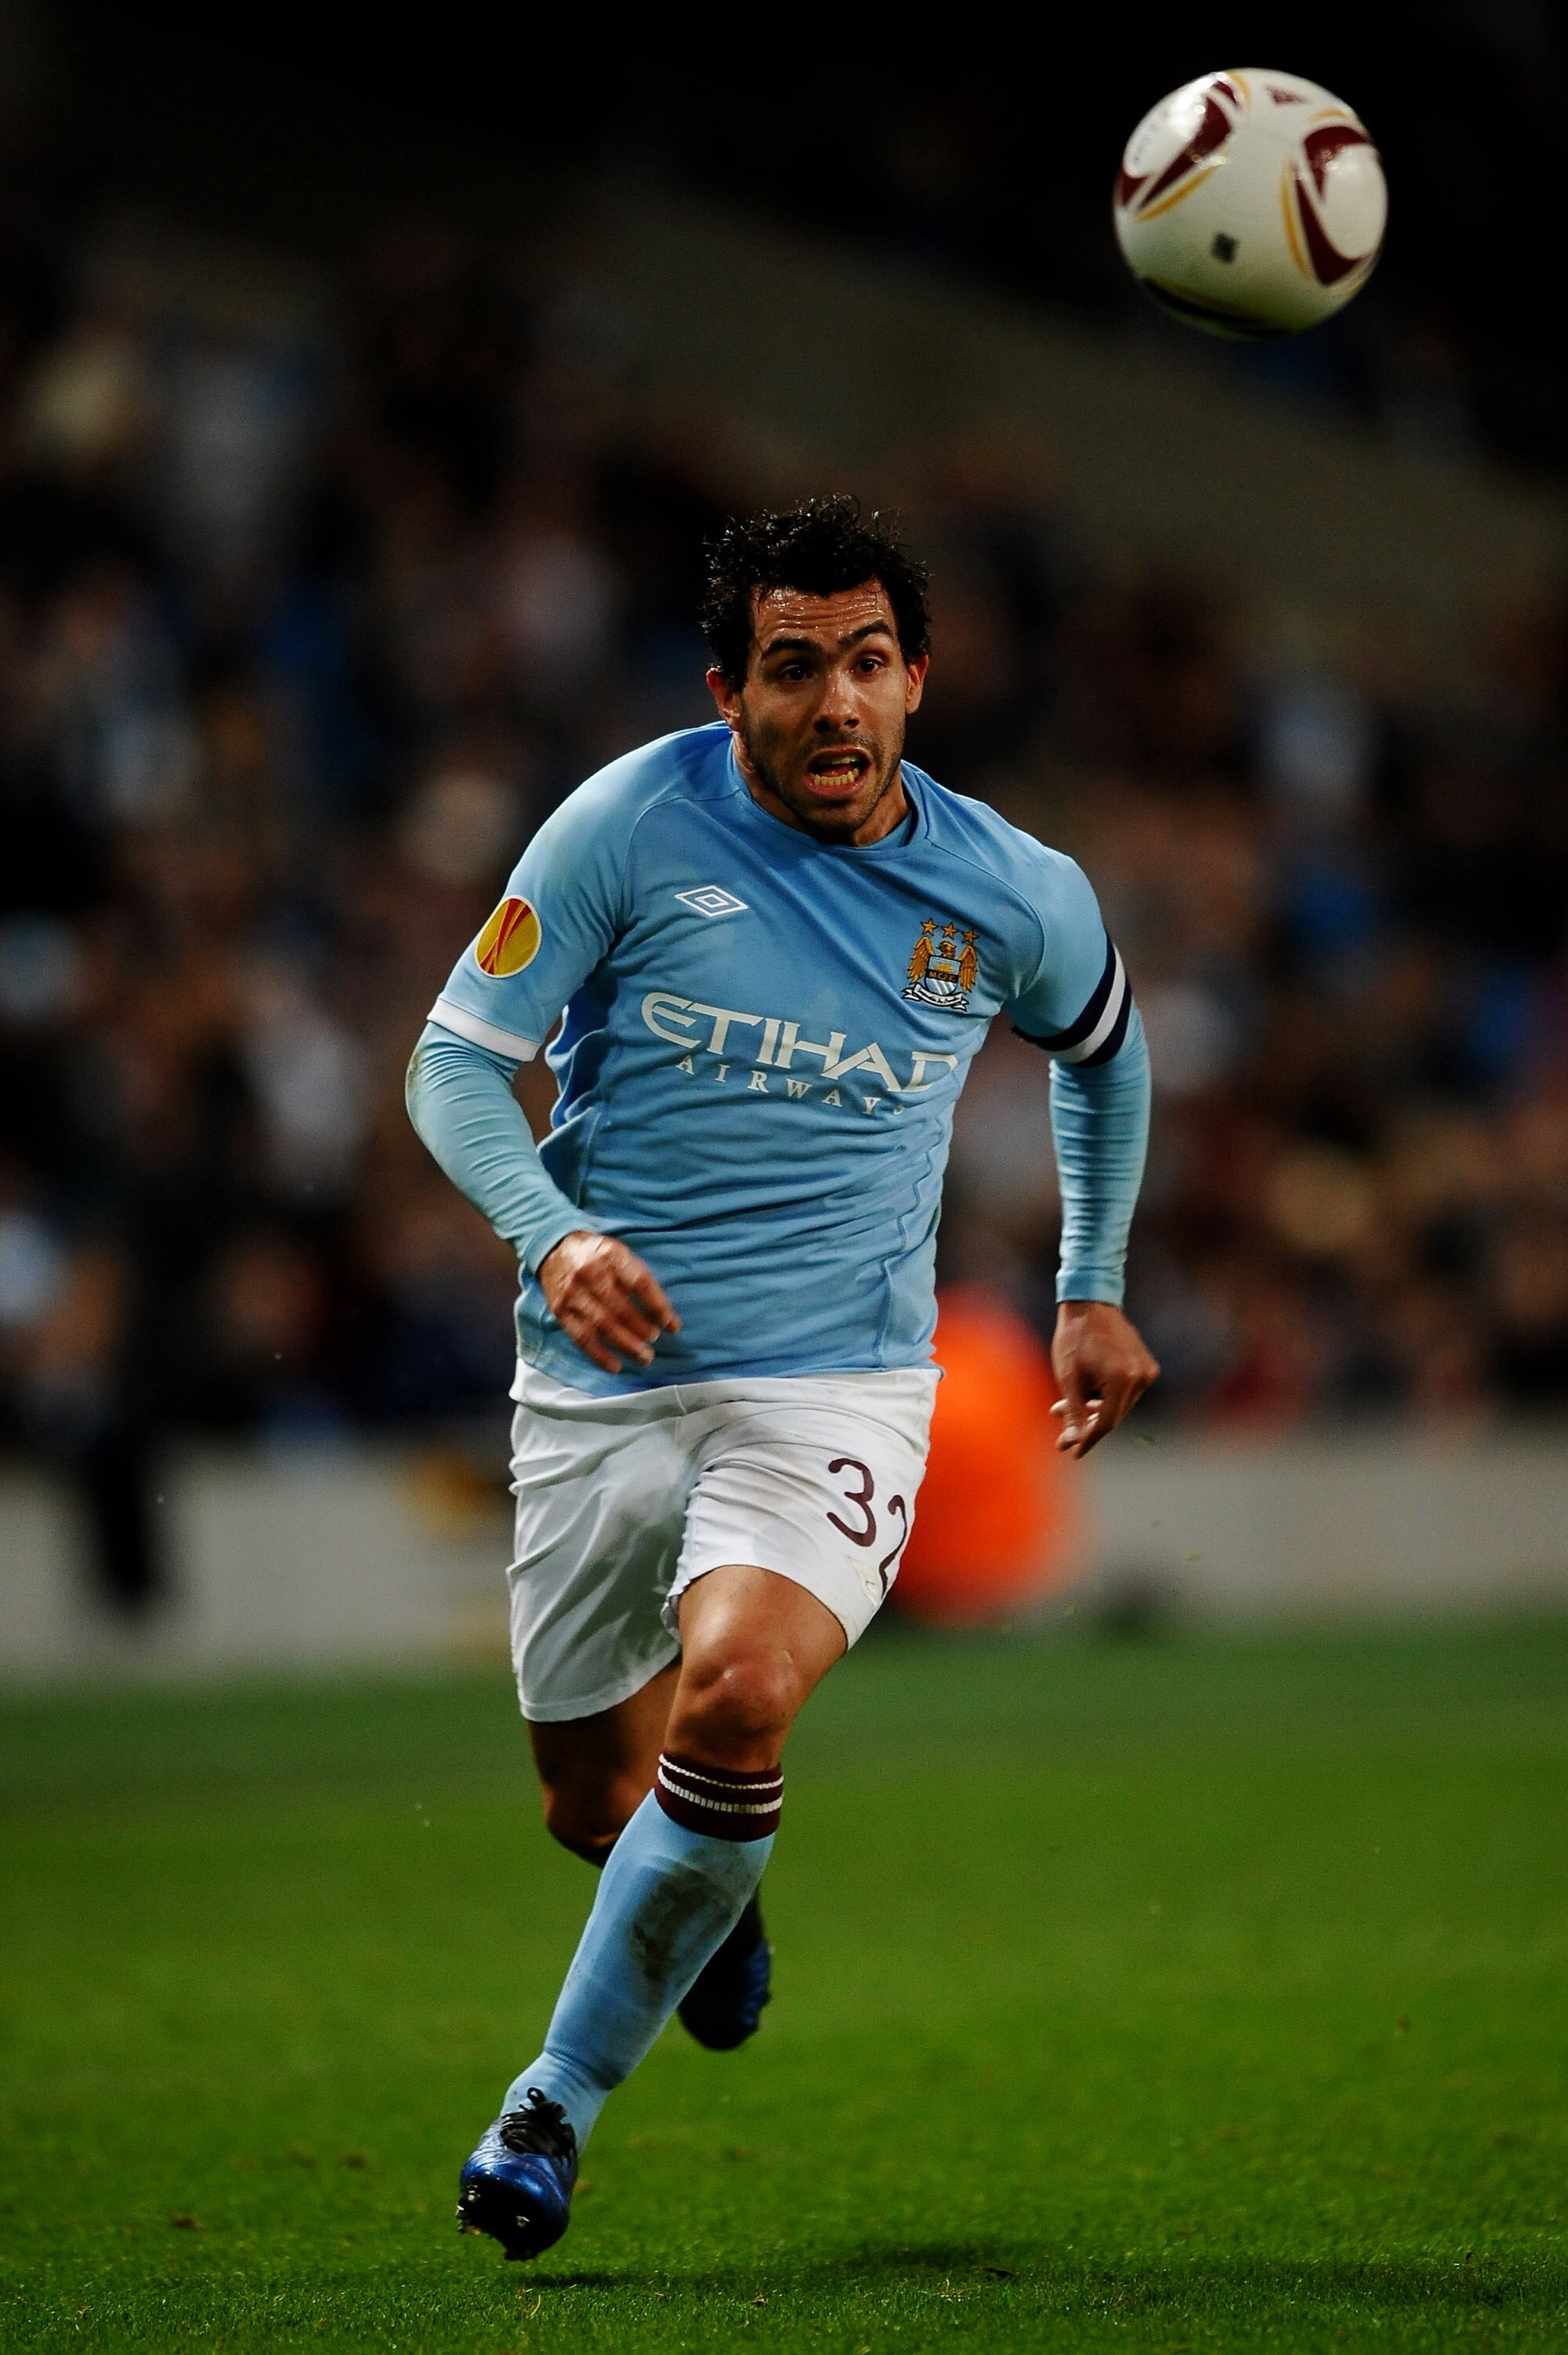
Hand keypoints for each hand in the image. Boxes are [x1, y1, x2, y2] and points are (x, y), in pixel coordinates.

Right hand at [538, 1232, 680, 1374]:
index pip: (640, 1282)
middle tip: (655, 1339)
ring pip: (603, 1325)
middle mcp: (590, 1273)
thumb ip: (638, 1276)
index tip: (671, 1324)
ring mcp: (574, 1294)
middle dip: (641, 1328)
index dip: (658, 1306)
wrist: (554, 1249)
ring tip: (644, 1356)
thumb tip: (662, 1311)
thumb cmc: (595, 1254)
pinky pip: (582, 1338)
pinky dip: (600, 1356)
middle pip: (620, 1307)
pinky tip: (616, 1366)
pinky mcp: (561, 1311)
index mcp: (611, 1255)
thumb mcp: (620, 1252)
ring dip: (626, 1345)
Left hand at [1051, 1300, 1159, 1458]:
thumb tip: (1074, 1442)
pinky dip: (1106, 1397)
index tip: (1072, 1452)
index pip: (1107, 1423)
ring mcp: (1147, 1371)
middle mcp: (1141, 1377)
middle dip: (1087, 1424)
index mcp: (1123, 1379)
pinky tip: (1085, 1396)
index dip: (1088, 1440)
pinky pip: (1125, 1391)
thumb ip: (1074, 1412)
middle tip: (1061, 1428)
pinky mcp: (1146, 1365)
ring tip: (1065, 1406)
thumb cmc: (1075, 1337)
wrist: (1090, 1302)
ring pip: (1119, 1405)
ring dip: (1095, 1410)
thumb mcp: (1068, 1377)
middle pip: (1114, 1415)